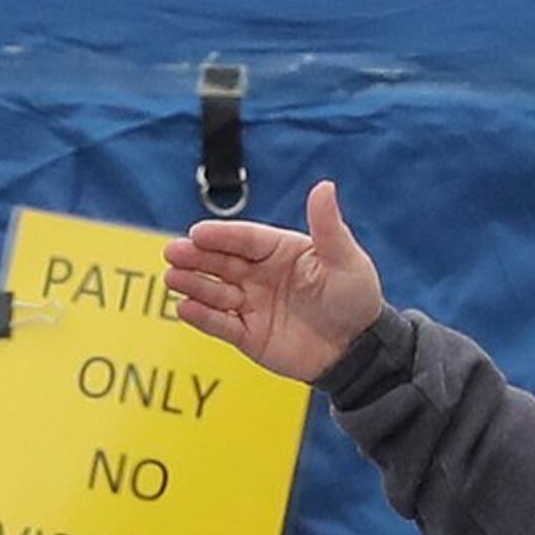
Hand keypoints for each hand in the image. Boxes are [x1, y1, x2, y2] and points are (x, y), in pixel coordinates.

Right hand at [163, 179, 389, 384]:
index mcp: (279, 250)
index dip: (222, 236)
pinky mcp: (248, 334)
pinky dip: (202, 316)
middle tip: (174, 252)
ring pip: (215, 291)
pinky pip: (220, 324)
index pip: (245, 239)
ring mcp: (251, 304)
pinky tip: (185, 308)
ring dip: (193, 284)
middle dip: (196, 256)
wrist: (360, 350)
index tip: (198, 233)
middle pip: (221, 261)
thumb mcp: (345, 260)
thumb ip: (328, 226)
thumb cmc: (356, 298)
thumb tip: (325, 185)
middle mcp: (259, 274)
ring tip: (174, 278)